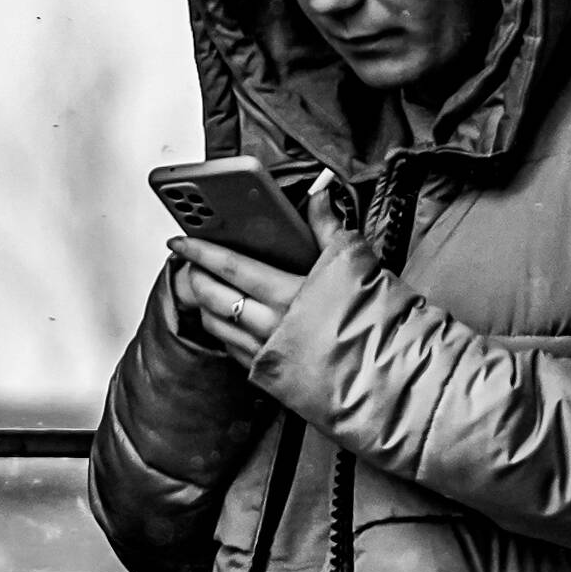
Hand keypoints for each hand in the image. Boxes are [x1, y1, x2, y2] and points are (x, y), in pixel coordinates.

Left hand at [167, 170, 356, 369]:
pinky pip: (233, 351)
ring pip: (218, 326)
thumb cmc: (374, 320)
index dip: (201, 251)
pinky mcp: (272, 376)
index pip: (231, 267)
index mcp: (287, 294)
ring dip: (206, 306)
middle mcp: (271, 326)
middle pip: (214, 298)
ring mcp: (269, 354)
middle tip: (191, 263)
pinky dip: (224, 332)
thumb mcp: (354, 264)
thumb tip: (320, 194)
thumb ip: (329, 227)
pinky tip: (231, 321)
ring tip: (206, 289)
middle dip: (195, 278)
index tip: (181, 241)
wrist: (389, 375)